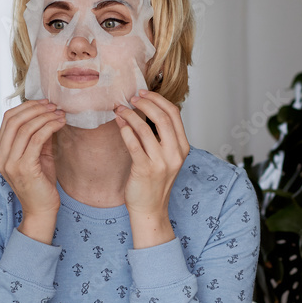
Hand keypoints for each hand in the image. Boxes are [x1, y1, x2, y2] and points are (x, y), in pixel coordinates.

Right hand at [0, 100, 66, 242]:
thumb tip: (47, 113)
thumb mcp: (38, 155)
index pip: (8, 119)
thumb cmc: (40, 184)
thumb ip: (38, 135)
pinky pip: (37, 139)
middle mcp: (1, 157)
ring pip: (26, 128)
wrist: (41, 210)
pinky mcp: (24, 168)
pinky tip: (60, 124)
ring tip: (59, 114)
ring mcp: (10, 163)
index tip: (44, 103)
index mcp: (0, 152)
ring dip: (45, 116)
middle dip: (36, 108)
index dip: (26, 107)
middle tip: (53, 105)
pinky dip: (50, 127)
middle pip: (15, 120)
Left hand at [114, 90, 189, 247]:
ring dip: (130, 115)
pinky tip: (119, 123)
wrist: (150, 209)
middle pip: (162, 117)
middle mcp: (175, 153)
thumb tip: (147, 110)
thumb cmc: (156, 182)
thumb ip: (162, 137)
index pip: (174, 114)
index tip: (144, 93)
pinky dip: (125, 129)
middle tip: (131, 98)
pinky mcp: (144, 169)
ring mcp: (161, 162)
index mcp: (183, 147)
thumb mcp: (167, 157)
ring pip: (145, 128)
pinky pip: (133, 143)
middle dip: (145, 102)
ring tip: (119, 109)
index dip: (158, 99)